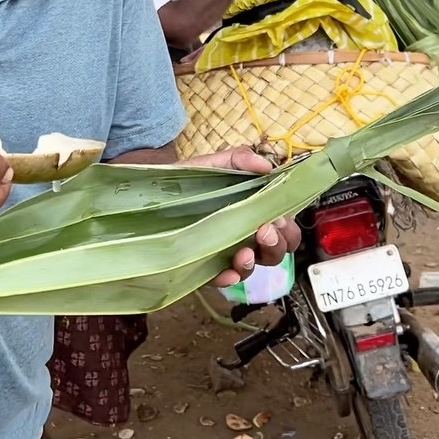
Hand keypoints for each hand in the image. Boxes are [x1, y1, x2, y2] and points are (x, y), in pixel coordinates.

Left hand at [184, 144, 299, 286]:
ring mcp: (227, 253)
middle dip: (277, 244)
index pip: (284, 225)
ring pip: (254, 266)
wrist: (151, 196)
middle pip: (276, 250)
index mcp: (253, 210)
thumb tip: (266, 165)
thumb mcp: (212, 164)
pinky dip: (228, 277)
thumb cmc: (188, 180)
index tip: (277, 218)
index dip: (287, 227)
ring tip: (243, 253)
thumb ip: (238, 159)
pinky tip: (225, 272)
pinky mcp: (207, 268)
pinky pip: (223, 279)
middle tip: (264, 232)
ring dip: (253, 262)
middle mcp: (245, 234)